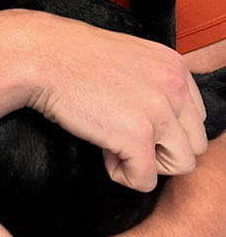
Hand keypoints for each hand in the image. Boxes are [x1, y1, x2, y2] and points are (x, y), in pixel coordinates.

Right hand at [25, 12, 207, 190]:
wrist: (42, 56)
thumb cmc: (72, 56)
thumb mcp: (129, 56)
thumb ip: (153, 80)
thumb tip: (161, 116)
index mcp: (174, 65)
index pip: (195, 117)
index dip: (164, 128)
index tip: (131, 120)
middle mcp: (174, 86)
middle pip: (193, 144)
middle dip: (159, 148)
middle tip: (121, 134)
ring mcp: (158, 112)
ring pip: (180, 165)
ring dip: (146, 163)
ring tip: (113, 144)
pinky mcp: (137, 137)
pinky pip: (146, 180)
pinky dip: (122, 175)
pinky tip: (102, 151)